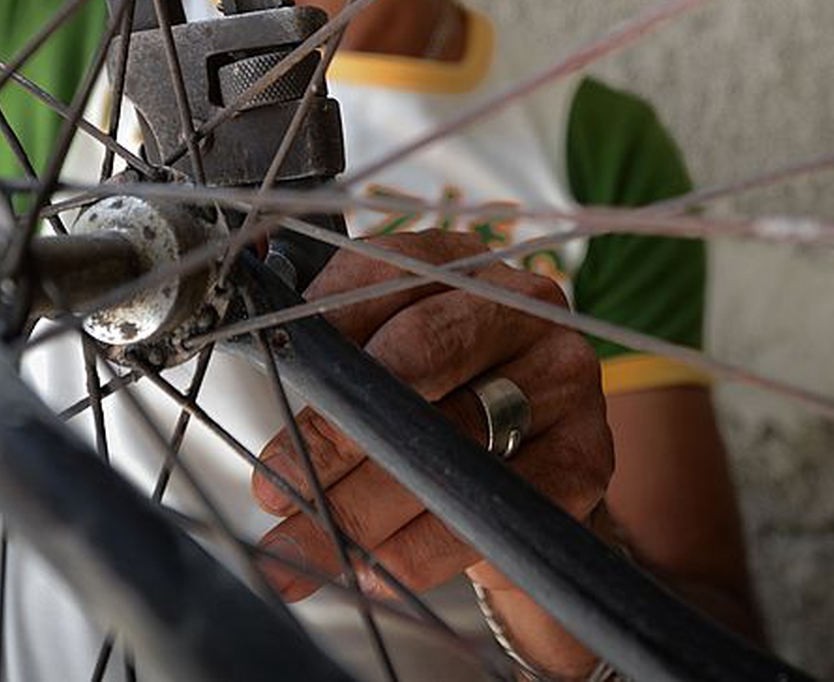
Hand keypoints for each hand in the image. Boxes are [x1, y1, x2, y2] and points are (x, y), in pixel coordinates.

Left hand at [249, 230, 613, 601]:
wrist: (520, 477)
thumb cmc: (430, 407)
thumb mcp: (379, 359)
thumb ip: (323, 343)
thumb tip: (245, 339)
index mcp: (461, 260)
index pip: (382, 274)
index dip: (319, 332)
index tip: (267, 387)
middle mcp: (523, 302)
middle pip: (415, 360)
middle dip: (332, 435)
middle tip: (272, 491)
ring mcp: (565, 375)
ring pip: (451, 440)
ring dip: (363, 508)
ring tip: (300, 551)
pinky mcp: (589, 452)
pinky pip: (497, 506)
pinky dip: (425, 548)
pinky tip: (375, 572)